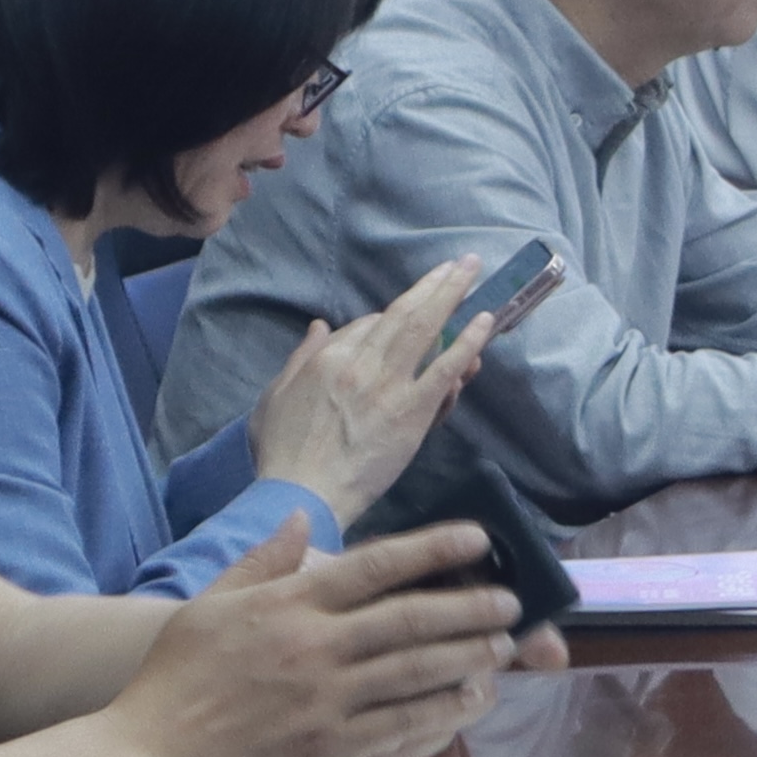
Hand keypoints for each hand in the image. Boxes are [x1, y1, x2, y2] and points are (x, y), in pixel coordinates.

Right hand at [101, 523, 531, 756]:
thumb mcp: (208, 607)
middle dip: (473, 605)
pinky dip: (443, 709)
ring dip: (470, 655)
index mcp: (288, 603)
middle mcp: (315, 645)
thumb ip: (260, 562)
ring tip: (503, 646)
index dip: (437, 547)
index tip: (480, 538)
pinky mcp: (327, 747)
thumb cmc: (170, 683)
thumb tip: (300, 518)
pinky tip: (469, 699)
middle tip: (511, 601)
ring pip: (419, 668)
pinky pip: (401, 723)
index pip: (378, 564)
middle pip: (414, 616)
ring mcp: (325, 698)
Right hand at [243, 258, 489, 518]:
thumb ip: (300, 358)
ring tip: (472, 273)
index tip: (409, 319)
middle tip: (461, 263)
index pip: (370, 324)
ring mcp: (388, 385)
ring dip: (452, 296)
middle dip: (435, 284)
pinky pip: (444, 369)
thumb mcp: (274, 396)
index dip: (393, 319)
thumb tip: (320, 325)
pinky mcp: (412, 411)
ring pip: (426, 329)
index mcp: (328, 357)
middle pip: (403, 313)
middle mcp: (360, 362)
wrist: (301, 494)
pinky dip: (466, 343)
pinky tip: (483, 323)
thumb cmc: (282, 452)